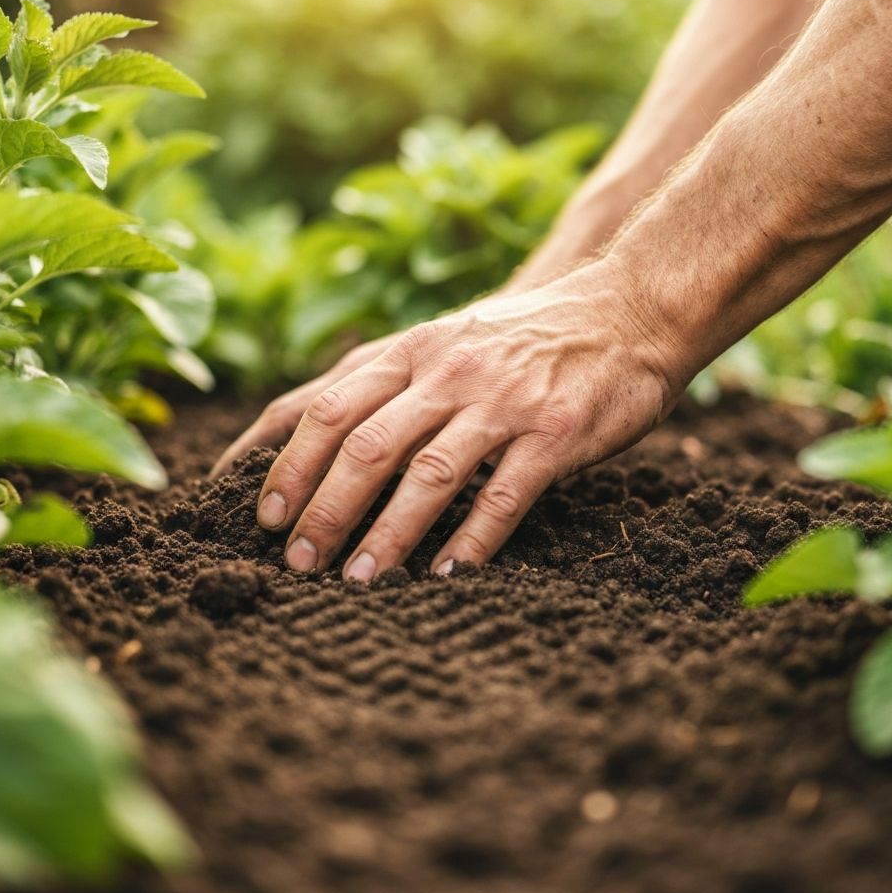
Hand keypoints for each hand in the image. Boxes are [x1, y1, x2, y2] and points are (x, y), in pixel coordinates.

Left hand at [248, 259, 678, 579]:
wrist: (626, 311)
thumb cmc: (526, 336)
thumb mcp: (448, 337)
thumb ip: (388, 375)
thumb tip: (311, 423)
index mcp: (416, 349)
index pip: (331, 407)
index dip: (290, 464)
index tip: (265, 516)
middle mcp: (450, 372)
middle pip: (367, 446)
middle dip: (325, 510)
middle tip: (299, 562)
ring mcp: (504, 402)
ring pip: (428, 476)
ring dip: (387, 535)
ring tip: (358, 581)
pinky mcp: (555, 433)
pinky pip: (503, 496)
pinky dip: (471, 540)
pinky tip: (447, 574)